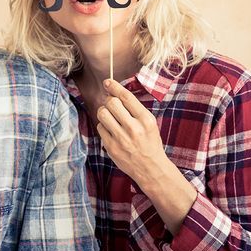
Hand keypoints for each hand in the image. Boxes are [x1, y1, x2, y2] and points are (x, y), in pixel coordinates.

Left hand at [95, 78, 197, 233]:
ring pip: (102, 113)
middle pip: (111, 103)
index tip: (107, 82)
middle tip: (112, 105)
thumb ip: (134, 109)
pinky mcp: (111, 147)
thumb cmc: (150, 142)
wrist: (151, 168)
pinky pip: (100, 127)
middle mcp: (134, 128)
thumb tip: (115, 92)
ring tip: (110, 117)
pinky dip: (103, 126)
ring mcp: (121, 138)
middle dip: (109, 101)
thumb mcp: (149, 123)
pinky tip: (111, 131)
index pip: (126, 97)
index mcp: (146, 120)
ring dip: (104, 112)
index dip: (114, 86)